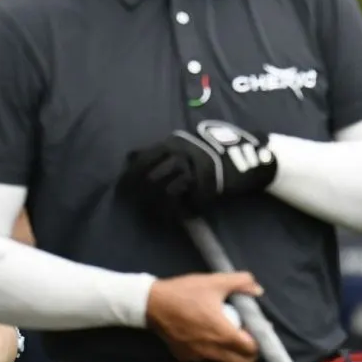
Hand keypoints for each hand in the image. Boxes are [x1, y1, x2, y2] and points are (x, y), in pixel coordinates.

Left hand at [120, 121, 278, 217]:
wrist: (240, 158)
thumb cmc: (209, 153)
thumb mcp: (183, 145)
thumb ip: (161, 152)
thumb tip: (131, 160)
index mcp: (171, 143)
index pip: (140, 159)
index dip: (128, 176)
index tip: (122, 190)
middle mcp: (178, 153)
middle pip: (149, 175)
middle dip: (139, 193)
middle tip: (135, 206)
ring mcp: (191, 168)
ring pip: (163, 189)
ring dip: (154, 205)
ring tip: (151, 215)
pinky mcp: (202, 184)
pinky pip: (181, 200)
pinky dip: (172, 211)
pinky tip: (169, 218)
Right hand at [146, 272, 261, 361]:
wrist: (152, 304)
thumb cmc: (186, 292)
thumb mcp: (214, 282)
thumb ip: (240, 283)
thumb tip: (258, 290)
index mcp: (224, 334)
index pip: (252, 351)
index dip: (257, 341)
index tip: (254, 329)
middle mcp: (213, 351)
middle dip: (248, 353)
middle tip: (244, 335)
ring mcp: (198, 357)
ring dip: (229, 353)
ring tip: (223, 332)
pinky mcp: (185, 357)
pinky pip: (204, 358)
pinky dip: (209, 351)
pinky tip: (203, 334)